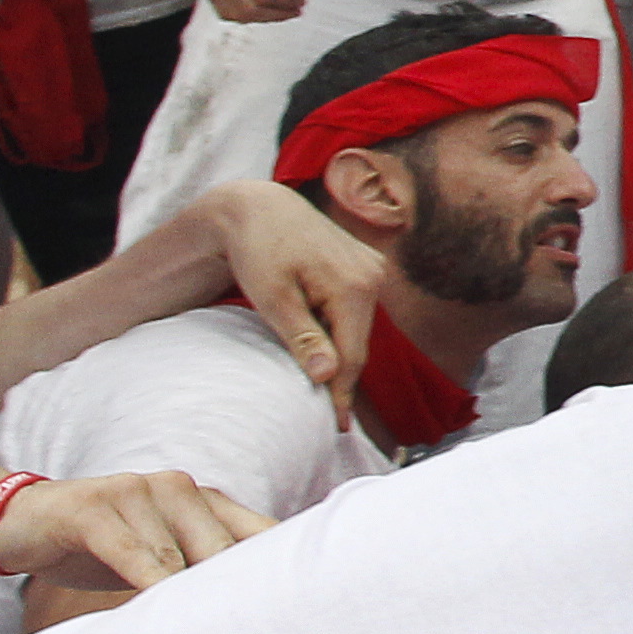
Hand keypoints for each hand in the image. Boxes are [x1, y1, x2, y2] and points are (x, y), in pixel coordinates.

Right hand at [0, 465, 272, 590]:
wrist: (18, 519)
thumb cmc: (100, 546)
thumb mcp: (157, 558)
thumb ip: (199, 572)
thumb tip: (252, 617)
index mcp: (206, 501)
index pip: (260, 535)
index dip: (281, 574)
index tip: (304, 618)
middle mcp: (180, 489)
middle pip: (226, 550)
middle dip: (236, 596)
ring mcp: (138, 492)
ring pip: (179, 556)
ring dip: (188, 600)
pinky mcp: (95, 508)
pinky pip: (131, 552)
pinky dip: (147, 583)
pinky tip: (155, 613)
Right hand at [192, 0, 309, 22]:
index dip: (287, 2)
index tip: (303, 0)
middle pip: (252, 10)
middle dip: (278, 13)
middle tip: (297, 7)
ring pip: (239, 16)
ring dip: (265, 17)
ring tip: (284, 9)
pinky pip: (227, 12)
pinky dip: (248, 14)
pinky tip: (264, 7)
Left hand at [196, 177, 382, 412]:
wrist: (260, 207)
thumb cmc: (259, 250)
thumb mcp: (273, 298)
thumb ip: (303, 337)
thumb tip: (328, 375)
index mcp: (354, 286)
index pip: (352, 355)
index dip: (342, 394)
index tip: (335, 426)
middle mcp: (373, 276)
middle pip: (359, 343)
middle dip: (342, 378)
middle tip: (330, 417)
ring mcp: (372, 269)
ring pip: (358, 328)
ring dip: (340, 354)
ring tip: (324, 389)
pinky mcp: (364, 266)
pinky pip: (354, 311)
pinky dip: (339, 332)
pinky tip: (324, 349)